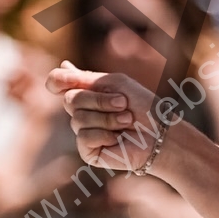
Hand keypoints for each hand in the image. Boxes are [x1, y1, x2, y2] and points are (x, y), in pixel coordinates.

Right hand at [45, 63, 159, 170]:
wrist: (162, 134)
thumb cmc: (144, 107)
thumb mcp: (116, 84)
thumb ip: (86, 78)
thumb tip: (62, 66)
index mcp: (87, 93)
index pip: (56, 83)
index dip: (57, 81)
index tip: (67, 80)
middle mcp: (82, 111)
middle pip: (70, 99)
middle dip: (99, 100)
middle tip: (123, 104)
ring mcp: (84, 131)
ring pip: (78, 119)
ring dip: (108, 118)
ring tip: (127, 121)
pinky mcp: (89, 151)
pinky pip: (83, 137)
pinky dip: (103, 135)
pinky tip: (117, 139)